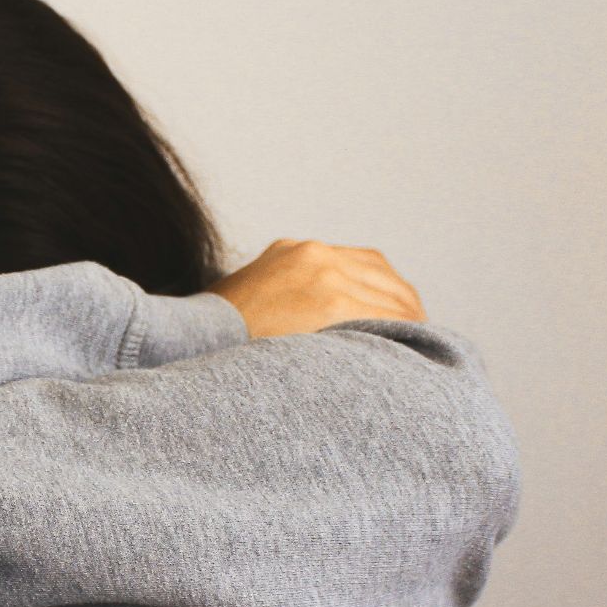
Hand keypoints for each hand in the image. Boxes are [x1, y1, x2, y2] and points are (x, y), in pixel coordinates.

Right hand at [208, 239, 426, 337]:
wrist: (188, 343)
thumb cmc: (214, 341)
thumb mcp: (247, 303)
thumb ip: (282, 301)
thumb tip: (307, 330)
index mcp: (294, 252)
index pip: (361, 263)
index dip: (384, 292)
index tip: (397, 316)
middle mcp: (312, 254)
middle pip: (382, 276)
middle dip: (402, 306)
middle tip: (418, 337)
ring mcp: (323, 273)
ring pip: (390, 295)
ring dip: (407, 321)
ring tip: (418, 349)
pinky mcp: (328, 299)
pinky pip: (383, 315)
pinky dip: (401, 332)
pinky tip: (408, 354)